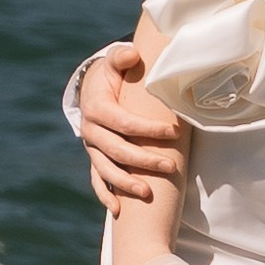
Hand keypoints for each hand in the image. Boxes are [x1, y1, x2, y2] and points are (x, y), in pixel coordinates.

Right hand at [79, 44, 187, 211]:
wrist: (94, 86)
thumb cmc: (114, 74)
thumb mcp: (116, 61)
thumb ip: (122, 56)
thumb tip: (132, 54)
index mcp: (96, 108)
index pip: (124, 122)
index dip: (148, 128)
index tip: (173, 131)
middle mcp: (90, 130)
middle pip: (117, 150)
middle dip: (144, 160)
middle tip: (172, 167)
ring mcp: (92, 147)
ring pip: (106, 169)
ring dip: (125, 183)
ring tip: (148, 193)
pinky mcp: (95, 157)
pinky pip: (97, 179)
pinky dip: (106, 194)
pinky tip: (118, 210)